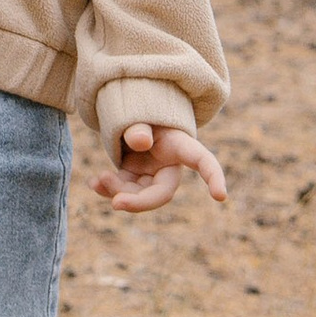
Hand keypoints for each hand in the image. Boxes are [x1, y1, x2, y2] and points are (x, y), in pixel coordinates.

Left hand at [94, 121, 227, 213]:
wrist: (128, 116)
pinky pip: (124, 191)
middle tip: (116, 203)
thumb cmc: (140, 112)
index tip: (221, 196)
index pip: (202, 161)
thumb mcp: (139, 113)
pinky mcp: (135, 178)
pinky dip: (107, 189)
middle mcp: (169, 165)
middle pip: (161, 192)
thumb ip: (139, 126)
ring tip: (98, 180)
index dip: (214, 177)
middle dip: (139, 201)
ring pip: (138, 194)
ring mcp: (151, 174)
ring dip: (117, 191)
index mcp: (180, 145)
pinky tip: (94, 184)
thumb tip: (140, 141)